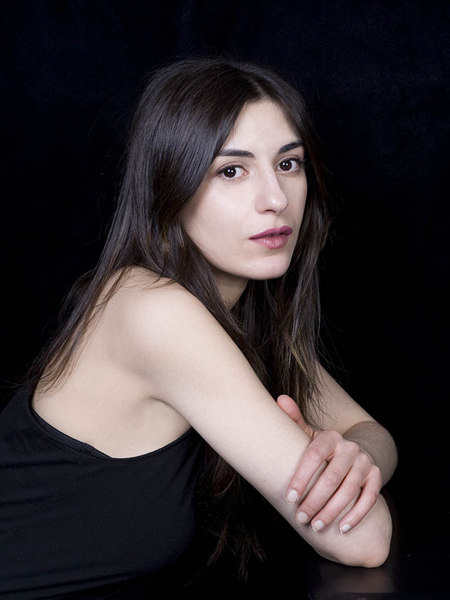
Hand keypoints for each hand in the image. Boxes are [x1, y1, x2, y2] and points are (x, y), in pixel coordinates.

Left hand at [276, 394, 381, 534]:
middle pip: (332, 476)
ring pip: (350, 489)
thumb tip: (280, 399)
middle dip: (315, 499)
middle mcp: (349, 448)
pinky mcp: (376, 477)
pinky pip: (370, 498)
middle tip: (301, 516)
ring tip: (316, 525)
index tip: (289, 497)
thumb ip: (293, 420)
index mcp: (330, 437)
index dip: (301, 477)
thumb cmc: (321, 449)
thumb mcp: (307, 435)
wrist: (351, 453)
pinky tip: (342, 528)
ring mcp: (365, 462)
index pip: (314, 456)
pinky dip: (356, 515)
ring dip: (332, 511)